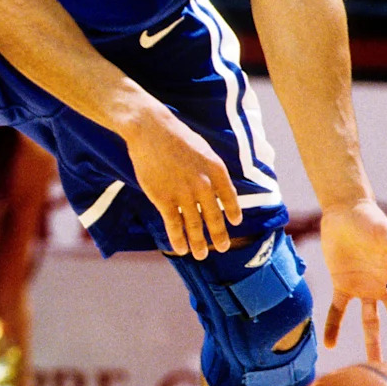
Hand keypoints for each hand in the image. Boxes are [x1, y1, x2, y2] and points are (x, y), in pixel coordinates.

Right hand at [123, 106, 241, 259]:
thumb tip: (216, 187)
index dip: (233, 211)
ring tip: (201, 255)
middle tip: (223, 248)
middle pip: (214, 217)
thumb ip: (210, 170)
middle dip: (219, 235)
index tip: (235, 222)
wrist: (151, 130)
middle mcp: (203, 185)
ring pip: (194, 226)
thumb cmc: (176, 136)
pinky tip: (181, 248)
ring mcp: (183, 194)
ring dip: (198, 243)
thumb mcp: (203, 149)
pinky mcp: (164, 199)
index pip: (229, 197)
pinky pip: (174, 225)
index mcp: (216, 170)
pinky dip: (178, 239)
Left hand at [320, 198, 386, 361]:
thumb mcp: (381, 230)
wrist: (343, 211)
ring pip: (369, 320)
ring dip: (371, 341)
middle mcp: (382, 284)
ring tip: (373, 364)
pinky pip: (338, 310)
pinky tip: (329, 344)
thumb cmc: (367, 218)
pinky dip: (333, 326)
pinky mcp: (342, 284)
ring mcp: (362, 287)